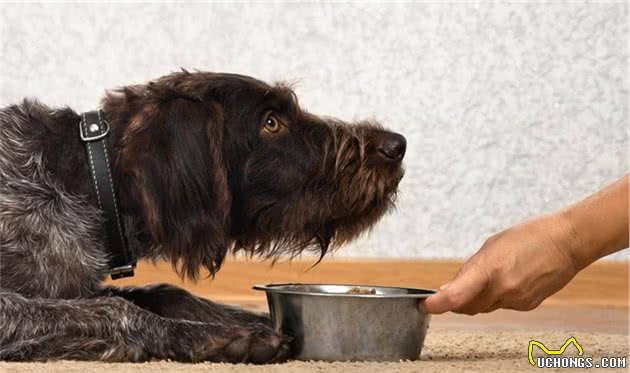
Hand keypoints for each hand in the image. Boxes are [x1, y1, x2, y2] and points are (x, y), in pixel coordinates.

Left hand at [422, 214, 580, 314]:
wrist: (567, 242)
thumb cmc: (529, 236)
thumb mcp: (491, 245)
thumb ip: (470, 269)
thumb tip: (452, 286)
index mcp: (489, 268)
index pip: (455, 296)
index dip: (436, 304)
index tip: (426, 304)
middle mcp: (502, 288)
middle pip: (466, 306)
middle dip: (456, 300)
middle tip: (451, 289)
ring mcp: (516, 299)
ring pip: (484, 307)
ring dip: (477, 297)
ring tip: (489, 275)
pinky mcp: (527, 305)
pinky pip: (502, 306)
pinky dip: (497, 297)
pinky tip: (508, 279)